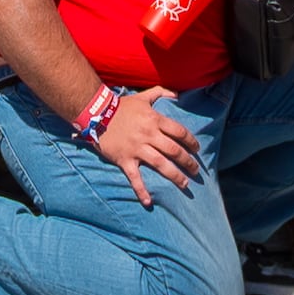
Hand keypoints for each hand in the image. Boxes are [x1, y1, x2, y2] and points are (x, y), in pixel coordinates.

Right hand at [86, 87, 204, 201]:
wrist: (97, 113)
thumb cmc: (122, 106)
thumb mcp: (143, 96)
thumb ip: (161, 92)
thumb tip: (178, 94)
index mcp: (154, 120)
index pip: (179, 132)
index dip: (191, 141)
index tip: (197, 150)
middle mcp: (149, 135)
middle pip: (174, 150)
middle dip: (188, 162)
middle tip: (196, 170)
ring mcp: (137, 148)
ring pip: (161, 164)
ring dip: (175, 176)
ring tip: (185, 184)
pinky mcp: (125, 160)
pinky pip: (135, 177)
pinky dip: (142, 191)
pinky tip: (149, 202)